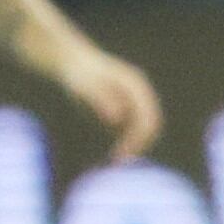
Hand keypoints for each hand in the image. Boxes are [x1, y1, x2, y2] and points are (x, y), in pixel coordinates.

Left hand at [57, 46, 162, 161]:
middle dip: (140, 144)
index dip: (139, 137)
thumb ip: (101, 100)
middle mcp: (141, 93)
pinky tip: (112, 153)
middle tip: (122, 161)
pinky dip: (127, 141)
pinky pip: (133, 129)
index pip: (148, 117)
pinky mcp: (127, 107)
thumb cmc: (78, 74)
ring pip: (144, 128)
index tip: (124, 153)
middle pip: (151, 124)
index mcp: (136, 86)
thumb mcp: (86, 86)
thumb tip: (116, 119)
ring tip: (116, 160)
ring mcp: (136, 100)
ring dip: (135, 145)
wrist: (72, 62)